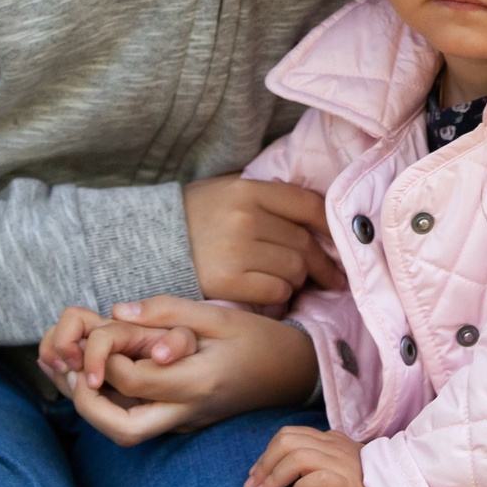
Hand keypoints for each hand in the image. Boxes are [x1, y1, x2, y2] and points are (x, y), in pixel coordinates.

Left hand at [61, 298, 318, 447]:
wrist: (293, 373)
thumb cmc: (257, 338)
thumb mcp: (217, 314)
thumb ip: (167, 312)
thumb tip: (116, 312)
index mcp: (198, 381)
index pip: (133, 380)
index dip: (105, 358)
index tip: (104, 333)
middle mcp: (189, 411)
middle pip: (122, 430)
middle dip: (88, 404)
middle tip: (77, 373)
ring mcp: (185, 423)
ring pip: (127, 435)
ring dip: (97, 409)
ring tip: (85, 372)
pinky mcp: (183, 424)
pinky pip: (140, 423)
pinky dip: (115, 405)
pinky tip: (109, 376)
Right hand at [183, 176, 343, 305]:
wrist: (146, 242)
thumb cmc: (194, 218)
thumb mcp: (227, 191)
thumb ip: (267, 197)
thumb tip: (318, 216)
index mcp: (248, 190)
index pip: (308, 205)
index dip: (331, 227)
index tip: (340, 243)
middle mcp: (244, 218)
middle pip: (304, 244)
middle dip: (321, 264)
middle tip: (331, 277)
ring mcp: (235, 250)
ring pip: (294, 270)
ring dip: (297, 280)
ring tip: (289, 282)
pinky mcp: (227, 281)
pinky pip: (276, 291)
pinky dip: (279, 295)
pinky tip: (269, 292)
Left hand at [246, 426, 380, 486]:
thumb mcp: (342, 470)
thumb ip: (319, 464)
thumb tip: (286, 478)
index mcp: (332, 440)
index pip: (290, 436)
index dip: (266, 455)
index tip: (254, 477)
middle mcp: (334, 446)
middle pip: (286, 441)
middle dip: (263, 465)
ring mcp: (341, 462)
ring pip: (295, 458)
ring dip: (273, 478)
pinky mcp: (346, 482)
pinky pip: (314, 479)